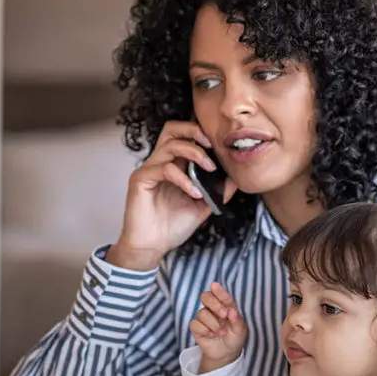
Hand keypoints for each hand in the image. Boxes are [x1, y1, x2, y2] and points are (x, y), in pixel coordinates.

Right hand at [106, 121, 237, 270]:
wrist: (152, 247)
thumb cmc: (171, 227)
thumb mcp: (202, 206)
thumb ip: (217, 191)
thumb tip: (236, 178)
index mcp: (173, 165)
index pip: (184, 135)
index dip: (201, 133)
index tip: (220, 146)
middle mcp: (159, 163)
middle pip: (172, 128)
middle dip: (194, 130)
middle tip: (212, 145)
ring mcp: (149, 169)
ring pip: (171, 144)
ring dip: (195, 153)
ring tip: (209, 170)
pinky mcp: (140, 180)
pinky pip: (164, 169)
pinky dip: (183, 178)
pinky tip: (193, 192)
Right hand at [189, 282, 247, 372]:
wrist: (226, 353)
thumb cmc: (234, 338)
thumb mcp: (241, 331)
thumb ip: (237, 321)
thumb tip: (232, 311)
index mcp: (224, 306)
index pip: (219, 294)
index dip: (218, 290)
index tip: (215, 286)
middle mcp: (212, 309)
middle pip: (205, 296)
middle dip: (214, 304)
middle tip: (224, 315)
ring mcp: (203, 318)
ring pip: (201, 313)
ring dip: (213, 323)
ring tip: (221, 332)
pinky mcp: (196, 327)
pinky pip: (195, 324)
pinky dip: (204, 330)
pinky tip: (211, 335)